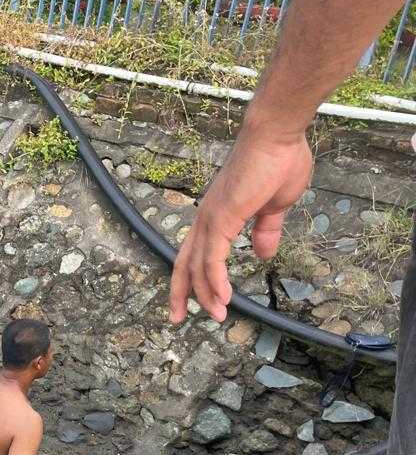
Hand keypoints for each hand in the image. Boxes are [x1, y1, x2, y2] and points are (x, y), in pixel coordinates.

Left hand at [169, 129, 312, 323]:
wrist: (277, 136)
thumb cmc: (278, 162)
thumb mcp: (274, 206)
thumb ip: (265, 231)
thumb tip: (263, 254)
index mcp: (216, 216)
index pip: (196, 253)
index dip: (191, 278)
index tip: (192, 300)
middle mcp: (206, 219)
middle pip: (185, 263)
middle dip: (180, 293)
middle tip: (177, 318)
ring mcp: (211, 218)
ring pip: (198, 265)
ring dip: (206, 293)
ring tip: (216, 315)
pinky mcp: (221, 219)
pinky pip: (213, 258)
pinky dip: (215, 280)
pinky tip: (221, 297)